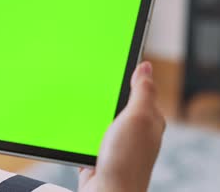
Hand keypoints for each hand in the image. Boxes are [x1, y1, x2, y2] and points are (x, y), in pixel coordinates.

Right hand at [78, 62, 164, 191]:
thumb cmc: (126, 160)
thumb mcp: (138, 117)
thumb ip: (142, 91)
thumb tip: (146, 65)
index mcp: (149, 120)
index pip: (141, 89)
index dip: (129, 74)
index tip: (114, 58)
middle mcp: (134, 132)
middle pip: (119, 103)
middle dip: (106, 92)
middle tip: (90, 77)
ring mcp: (115, 145)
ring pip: (101, 119)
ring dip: (90, 113)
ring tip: (77, 99)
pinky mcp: (97, 155)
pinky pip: (86, 136)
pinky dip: (78, 131)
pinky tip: (70, 125)